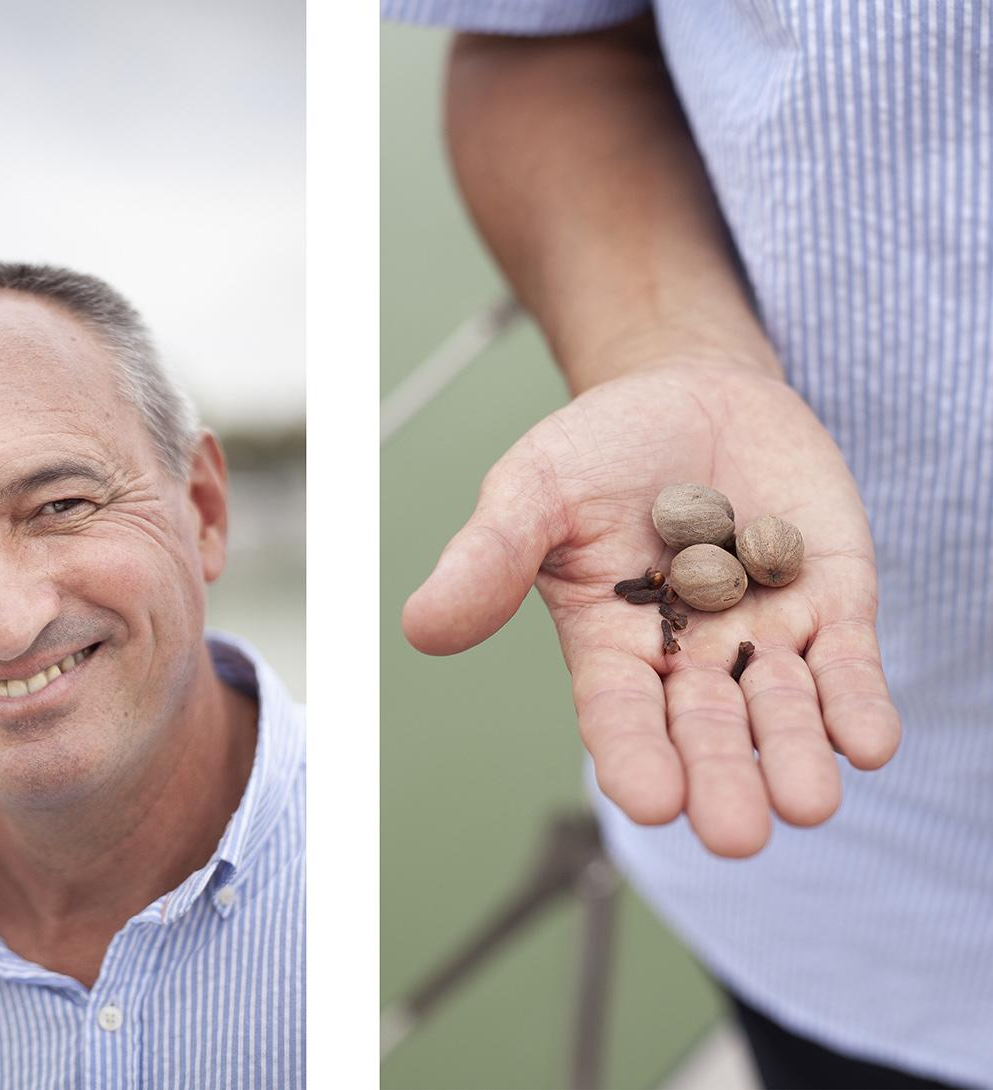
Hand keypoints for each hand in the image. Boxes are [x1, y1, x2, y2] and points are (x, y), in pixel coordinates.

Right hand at [403, 361, 900, 856]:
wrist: (692, 394)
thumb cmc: (599, 450)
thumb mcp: (531, 490)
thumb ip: (488, 558)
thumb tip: (422, 627)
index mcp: (611, 645)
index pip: (619, 715)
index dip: (634, 756)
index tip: (651, 802)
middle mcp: (689, 658)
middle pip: (707, 731)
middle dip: (722, 780)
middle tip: (736, 831)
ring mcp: (763, 633)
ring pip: (781, 709)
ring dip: (794, 755)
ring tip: (806, 802)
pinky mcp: (830, 602)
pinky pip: (847, 662)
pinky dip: (855, 702)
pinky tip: (866, 741)